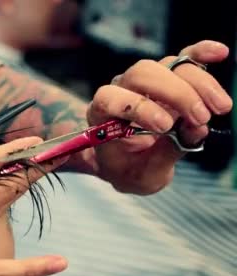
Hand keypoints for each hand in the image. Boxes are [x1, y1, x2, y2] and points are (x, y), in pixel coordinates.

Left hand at [87, 40, 232, 193]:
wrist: (128, 161)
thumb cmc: (128, 168)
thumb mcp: (141, 176)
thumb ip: (164, 155)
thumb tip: (195, 131)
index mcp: (102, 115)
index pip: (109, 98)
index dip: (137, 107)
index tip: (164, 126)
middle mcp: (120, 90)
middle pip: (143, 74)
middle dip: (176, 93)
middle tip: (201, 118)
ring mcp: (144, 81)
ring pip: (168, 66)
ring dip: (198, 84)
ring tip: (220, 108)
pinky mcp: (167, 76)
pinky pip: (182, 57)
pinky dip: (201, 53)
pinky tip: (220, 53)